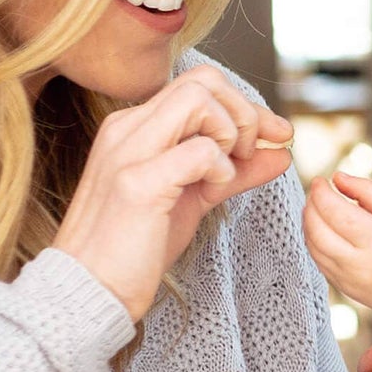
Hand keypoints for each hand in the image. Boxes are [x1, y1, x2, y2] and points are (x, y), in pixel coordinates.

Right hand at [53, 63, 292, 320]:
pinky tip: (215, 189)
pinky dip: (221, 167)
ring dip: (231, 131)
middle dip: (244, 111)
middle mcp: (128, 129)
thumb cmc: (135, 247)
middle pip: (203, 81)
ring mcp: (129, 152)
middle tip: (252, 152)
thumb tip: (281, 153)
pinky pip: (198, 150)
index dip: (246, 105)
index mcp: (135, 127)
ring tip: (229, 170)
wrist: (90, 290)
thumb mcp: (194, 198)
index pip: (199, 85)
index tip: (277, 134)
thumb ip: (235, 171)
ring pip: (198, 100)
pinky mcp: (138, 183)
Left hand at [303, 172, 371, 316]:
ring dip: (309, 225)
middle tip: (316, 193)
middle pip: (318, 231)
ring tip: (317, 209)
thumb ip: (367, 190)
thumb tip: (338, 178)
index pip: (335, 212)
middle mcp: (360, 263)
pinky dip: (315, 243)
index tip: (321, 180)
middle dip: (310, 207)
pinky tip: (323, 231)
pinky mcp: (345, 289)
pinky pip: (320, 263)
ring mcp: (350, 280)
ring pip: (314, 248)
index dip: (322, 193)